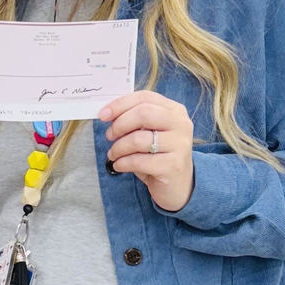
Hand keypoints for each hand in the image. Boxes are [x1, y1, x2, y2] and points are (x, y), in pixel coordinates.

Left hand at [99, 91, 193, 211]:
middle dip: (119, 124)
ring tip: (113, 154)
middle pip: (143, 113)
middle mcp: (181, 124)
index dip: (120, 104)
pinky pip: (139, 161)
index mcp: (175, 110)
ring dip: (118, 147)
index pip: (145, 97)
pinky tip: (118, 165)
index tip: (103, 115)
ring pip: (138, 139)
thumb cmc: (158, 154)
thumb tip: (107, 113)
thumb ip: (134, 118)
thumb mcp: (149, 132)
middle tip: (109, 136)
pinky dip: (123, 163)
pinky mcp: (173, 166)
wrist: (178, 186)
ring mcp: (180, 145)